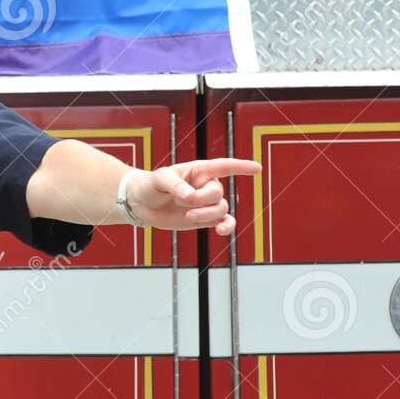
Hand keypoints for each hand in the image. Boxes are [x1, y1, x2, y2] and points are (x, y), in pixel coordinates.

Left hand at [132, 158, 261, 235]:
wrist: (141, 203)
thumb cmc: (151, 185)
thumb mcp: (159, 179)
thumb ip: (175, 185)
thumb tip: (190, 197)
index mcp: (198, 170)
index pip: (224, 166)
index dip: (241, 167)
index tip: (257, 168)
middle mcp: (206, 186)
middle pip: (218, 193)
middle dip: (202, 200)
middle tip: (182, 202)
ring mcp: (206, 203)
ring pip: (220, 209)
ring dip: (206, 215)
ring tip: (187, 216)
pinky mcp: (204, 219)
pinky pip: (224, 222)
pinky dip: (226, 227)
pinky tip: (221, 231)